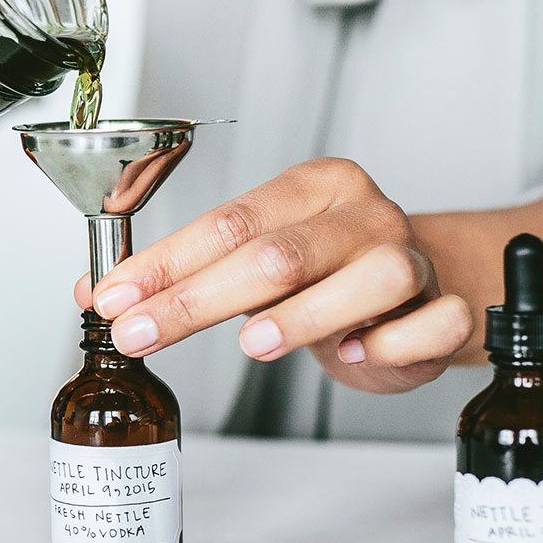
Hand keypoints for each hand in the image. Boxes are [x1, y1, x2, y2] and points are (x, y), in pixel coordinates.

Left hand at [73, 158, 473, 393]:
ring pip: (366, 279)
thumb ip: (182, 273)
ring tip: (253, 344)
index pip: (228, 221)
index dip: (164, 264)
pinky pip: (428, 324)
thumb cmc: (326, 274)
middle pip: (277, 254)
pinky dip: (387, 344)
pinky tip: (351, 355)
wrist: (416, 292)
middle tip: (144, 332)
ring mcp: (410, 257)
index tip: (114, 298)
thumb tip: (99, 294)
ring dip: (304, 316)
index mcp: (314, 187)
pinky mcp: (443, 309)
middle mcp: (363, 214)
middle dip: (197, 299)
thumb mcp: (251, 262)